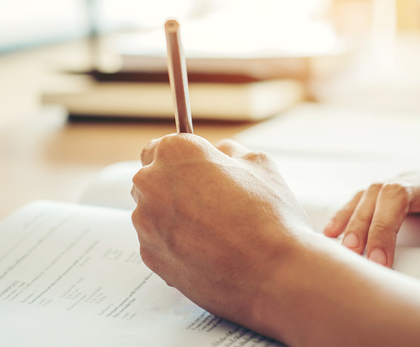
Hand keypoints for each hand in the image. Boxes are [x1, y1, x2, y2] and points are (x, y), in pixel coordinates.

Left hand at [131, 135, 310, 326]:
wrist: (273, 274)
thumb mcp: (258, 163)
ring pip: (154, 212)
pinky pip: (158, 242)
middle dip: (176, 186)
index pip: (162, 146)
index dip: (183, 158)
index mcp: (175, 153)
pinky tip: (209, 251)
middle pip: (154, 179)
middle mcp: (151, 184)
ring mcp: (146, 224)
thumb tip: (220, 154)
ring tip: (215, 230)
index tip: (198, 169)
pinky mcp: (150, 257)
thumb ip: (229, 152)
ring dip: (175, 216)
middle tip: (212, 200)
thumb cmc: (269, 215)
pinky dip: (176, 244)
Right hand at [323, 140, 419, 283]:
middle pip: (400, 191)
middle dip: (384, 226)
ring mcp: (416, 174)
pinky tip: (332, 230)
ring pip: (378, 188)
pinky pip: (368, 190)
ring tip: (346, 250)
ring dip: (359, 218)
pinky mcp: (403, 179)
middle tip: (375, 261)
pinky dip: (348, 209)